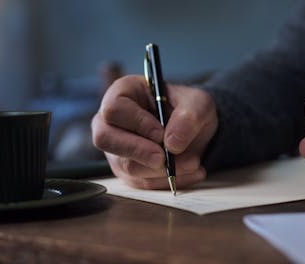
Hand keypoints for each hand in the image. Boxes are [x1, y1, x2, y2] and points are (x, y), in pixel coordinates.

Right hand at [91, 75, 217, 188]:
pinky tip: (190, 172)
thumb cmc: (189, 109)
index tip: (161, 134)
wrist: (195, 130)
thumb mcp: (199, 104)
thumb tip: (172, 144)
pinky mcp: (126, 170)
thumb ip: (189, 117)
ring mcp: (116, 148)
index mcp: (123, 92)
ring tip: (192, 163)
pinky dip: (165, 181)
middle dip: (138, 151)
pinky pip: (139, 182)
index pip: (114, 109)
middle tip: (164, 159)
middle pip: (105, 138)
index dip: (136, 123)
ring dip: (159, 170)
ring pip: (125, 165)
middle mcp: (111, 120)